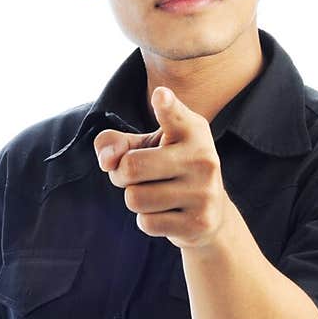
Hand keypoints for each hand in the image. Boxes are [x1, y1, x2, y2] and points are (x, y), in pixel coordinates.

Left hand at [92, 85, 229, 249]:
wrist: (210, 213)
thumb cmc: (168, 170)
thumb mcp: (144, 148)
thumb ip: (115, 143)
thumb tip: (107, 160)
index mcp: (192, 130)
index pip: (174, 115)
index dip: (166, 106)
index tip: (160, 95)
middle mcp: (203, 158)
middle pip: (131, 166)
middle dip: (121, 175)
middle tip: (136, 176)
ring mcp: (204, 192)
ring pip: (135, 198)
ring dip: (135, 199)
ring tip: (156, 194)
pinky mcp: (199, 223)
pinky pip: (147, 222)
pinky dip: (147, 220)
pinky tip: (167, 214)